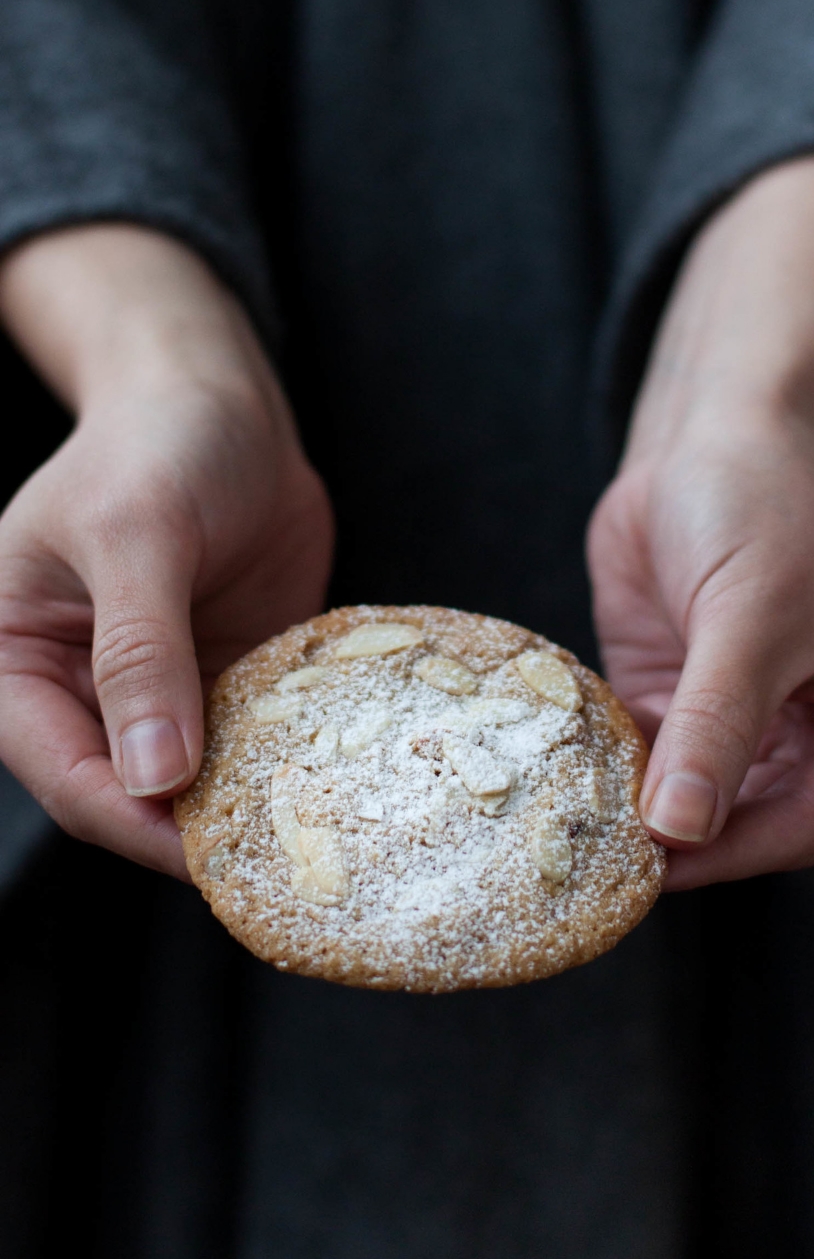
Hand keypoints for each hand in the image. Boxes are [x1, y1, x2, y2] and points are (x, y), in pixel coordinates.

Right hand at [0, 226, 332, 876]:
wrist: (223, 399)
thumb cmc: (157, 445)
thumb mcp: (137, 534)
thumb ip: (139, 652)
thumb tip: (153, 775)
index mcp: (17, 660)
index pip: (66, 772)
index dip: (130, 819)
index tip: (203, 853)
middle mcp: (81, 688)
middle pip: (130, 793)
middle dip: (193, 826)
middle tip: (274, 858)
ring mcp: (162, 688)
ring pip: (197, 779)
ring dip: (248, 802)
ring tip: (316, 835)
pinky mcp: (227, 678)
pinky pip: (253, 739)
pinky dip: (286, 760)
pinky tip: (336, 777)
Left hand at [587, 155, 813, 888]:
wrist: (713, 431)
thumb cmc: (765, 502)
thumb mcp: (748, 618)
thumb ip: (717, 726)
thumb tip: (680, 830)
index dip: (730, 851)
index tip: (648, 871)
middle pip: (758, 830)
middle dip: (681, 842)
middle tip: (594, 863)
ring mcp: (767, 734)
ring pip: (703, 810)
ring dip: (640, 816)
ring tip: (571, 832)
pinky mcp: (700, 714)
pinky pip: (659, 769)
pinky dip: (618, 777)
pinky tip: (567, 785)